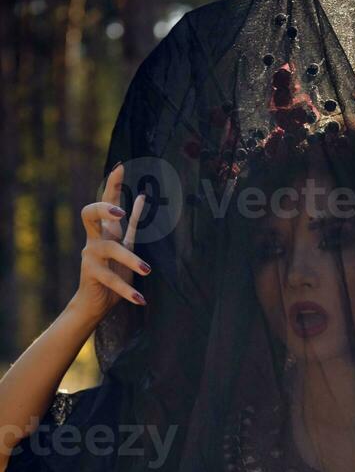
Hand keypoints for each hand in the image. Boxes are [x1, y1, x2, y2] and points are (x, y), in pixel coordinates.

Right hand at [70, 162, 149, 322]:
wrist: (96, 303)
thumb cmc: (114, 274)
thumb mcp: (126, 245)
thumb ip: (133, 224)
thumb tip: (141, 196)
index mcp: (106, 231)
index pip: (107, 202)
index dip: (112, 185)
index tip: (120, 167)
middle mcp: (95, 239)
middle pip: (90, 214)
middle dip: (103, 209)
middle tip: (121, 213)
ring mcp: (91, 255)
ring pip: (110, 249)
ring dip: (130, 259)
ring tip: (147, 270)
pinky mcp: (91, 274)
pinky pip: (111, 279)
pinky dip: (127, 290)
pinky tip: (141, 299)